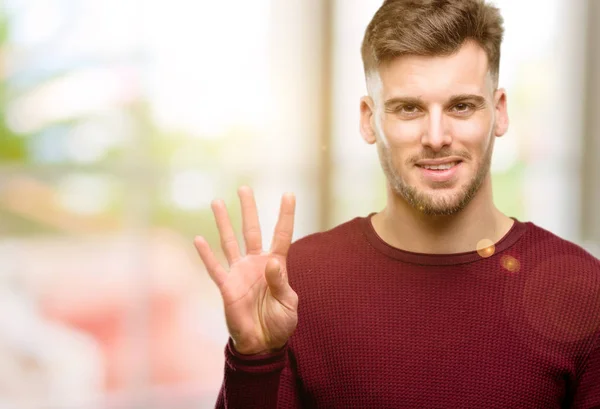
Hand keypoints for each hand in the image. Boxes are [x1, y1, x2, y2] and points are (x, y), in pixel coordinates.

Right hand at [194, 186, 297, 354]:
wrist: (262, 345)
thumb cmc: (279, 324)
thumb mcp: (288, 304)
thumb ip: (280, 282)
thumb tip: (271, 262)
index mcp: (276, 265)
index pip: (281, 234)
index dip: (285, 215)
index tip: (288, 194)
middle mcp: (256, 264)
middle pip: (251, 230)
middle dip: (248, 209)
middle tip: (244, 188)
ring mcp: (240, 273)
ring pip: (230, 242)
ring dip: (223, 223)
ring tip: (217, 202)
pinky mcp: (226, 287)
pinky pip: (215, 268)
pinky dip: (206, 255)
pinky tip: (199, 238)